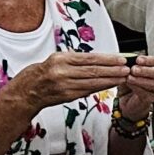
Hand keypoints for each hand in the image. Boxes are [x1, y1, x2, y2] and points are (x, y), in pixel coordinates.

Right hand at [8, 51, 135, 111]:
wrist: (25, 92)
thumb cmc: (41, 74)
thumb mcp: (56, 60)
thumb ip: (76, 60)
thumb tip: (100, 59)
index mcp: (60, 59)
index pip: (89, 58)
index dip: (107, 59)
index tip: (121, 59)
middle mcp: (62, 72)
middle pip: (93, 70)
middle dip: (113, 70)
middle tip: (127, 68)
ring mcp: (65, 85)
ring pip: (93, 81)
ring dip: (111, 79)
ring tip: (124, 77)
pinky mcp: (67, 96)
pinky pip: (88, 90)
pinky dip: (101, 87)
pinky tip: (111, 84)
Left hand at [113, 54, 153, 120]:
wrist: (127, 97)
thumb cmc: (132, 81)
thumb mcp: (132, 70)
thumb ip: (133, 64)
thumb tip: (128, 59)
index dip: (149, 60)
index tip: (138, 59)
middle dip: (145, 70)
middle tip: (134, 69)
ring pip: (152, 83)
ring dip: (140, 80)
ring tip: (129, 77)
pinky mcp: (150, 98)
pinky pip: (145, 92)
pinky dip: (136, 87)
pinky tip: (129, 83)